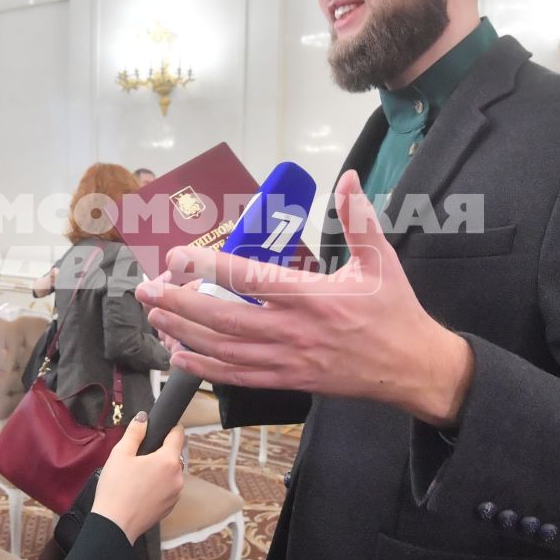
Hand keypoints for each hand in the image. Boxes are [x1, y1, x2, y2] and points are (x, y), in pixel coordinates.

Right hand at [91, 412, 186, 542]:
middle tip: (140, 456)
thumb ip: (135, 433)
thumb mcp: (120, 454)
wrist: (115, 524)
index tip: (164, 427)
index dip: (171, 428)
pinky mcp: (169, 507)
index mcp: (168, 461)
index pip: (178, 435)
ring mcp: (175, 494)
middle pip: (174, 455)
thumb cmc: (116, 489)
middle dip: (161, 452)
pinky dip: (159, 486)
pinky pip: (168, 489)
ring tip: (138, 475)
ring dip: (160, 470)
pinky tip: (141, 490)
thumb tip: (143, 418)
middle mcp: (177, 477)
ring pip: (171, 473)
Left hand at [135, 169, 473, 427]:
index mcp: (310, 297)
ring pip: (222, 350)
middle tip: (147, 289)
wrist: (412, 368)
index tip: (178, 257)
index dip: (208, 268)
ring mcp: (286, 359)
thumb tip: (350, 178)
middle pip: (221, 318)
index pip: (247, 279)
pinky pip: (236, 376)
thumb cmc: (395, 312)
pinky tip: (180, 356)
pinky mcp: (287, 381)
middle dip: (178, 304)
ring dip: (183, 333)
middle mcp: (292, 330)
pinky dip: (204, 367)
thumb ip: (359, 218)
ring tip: (155, 316)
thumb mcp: (382, 259)